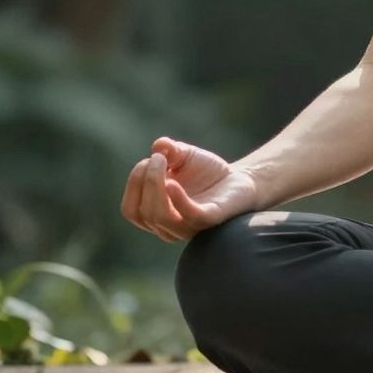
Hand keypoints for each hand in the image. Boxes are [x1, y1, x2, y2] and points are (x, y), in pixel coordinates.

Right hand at [120, 137, 261, 242]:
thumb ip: (168, 151)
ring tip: (165, 162)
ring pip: (160, 217)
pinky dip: (178, 200)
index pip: (131, 210)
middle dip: (145, 181)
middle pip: (144, 212)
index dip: (133, 184)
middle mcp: (170, 227)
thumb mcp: (182, 156)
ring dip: (155, 186)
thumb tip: (159, 146)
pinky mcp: (210, 220)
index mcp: (157, 215)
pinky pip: (189, 216)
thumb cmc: (206, 171)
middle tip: (158, 158)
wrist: (240, 178)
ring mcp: (190, 226)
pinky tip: (173, 182)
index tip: (148, 160)